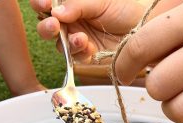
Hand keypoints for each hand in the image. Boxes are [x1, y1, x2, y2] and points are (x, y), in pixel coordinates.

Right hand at [30, 0, 144, 62]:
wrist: (141, 29)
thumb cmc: (124, 10)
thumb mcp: (101, 1)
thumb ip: (77, 5)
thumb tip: (55, 12)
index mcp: (71, 5)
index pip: (48, 4)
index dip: (41, 3)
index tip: (45, 5)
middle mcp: (71, 23)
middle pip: (48, 27)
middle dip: (47, 26)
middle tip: (54, 25)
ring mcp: (78, 40)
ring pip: (59, 45)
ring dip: (65, 42)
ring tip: (80, 37)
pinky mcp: (87, 56)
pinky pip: (75, 57)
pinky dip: (79, 52)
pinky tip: (88, 45)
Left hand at [115, 0, 182, 122]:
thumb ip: (166, 19)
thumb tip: (137, 48)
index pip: (141, 48)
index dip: (123, 64)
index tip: (123, 71)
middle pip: (159, 87)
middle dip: (154, 87)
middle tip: (163, 79)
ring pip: (182, 111)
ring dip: (173, 107)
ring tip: (180, 94)